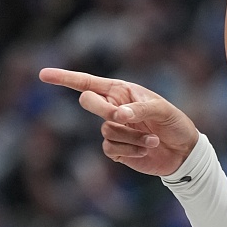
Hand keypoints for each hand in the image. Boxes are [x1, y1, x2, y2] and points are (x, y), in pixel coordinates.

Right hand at [38, 68, 199, 176]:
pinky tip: (146, 149)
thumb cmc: (174, 123)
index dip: (64, 78)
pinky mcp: (117, 150)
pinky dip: (130, 150)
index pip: (87, 83)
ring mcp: (113, 130)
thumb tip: (117, 116)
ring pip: (105, 130)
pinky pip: (111, 149)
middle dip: (105, 110)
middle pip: (88, 103)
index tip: (43, 75)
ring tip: (152, 138)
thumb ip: (139, 109)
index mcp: (121, 91)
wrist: (183, 151)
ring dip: (131, 136)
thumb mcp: (162, 110)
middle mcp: (113, 108)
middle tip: (125, 117)